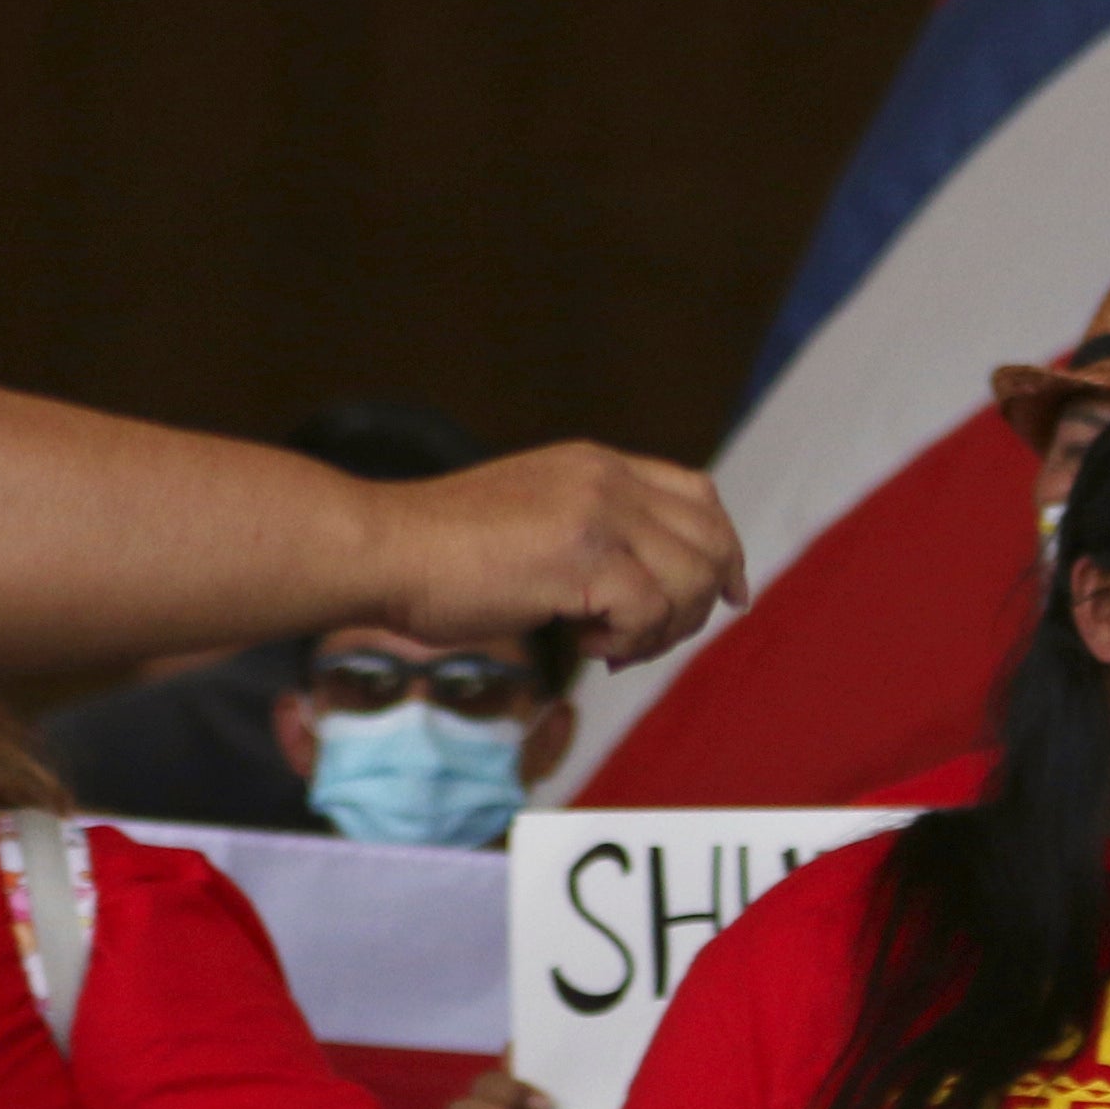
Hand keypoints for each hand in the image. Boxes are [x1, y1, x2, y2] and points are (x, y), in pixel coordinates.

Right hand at [383, 442, 745, 671]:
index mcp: (597, 464)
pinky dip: (629, 642)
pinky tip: (584, 644)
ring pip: (691, 581)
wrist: (381, 549)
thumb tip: (653, 588)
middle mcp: (607, 478)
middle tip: (646, 639)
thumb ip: (595, 532)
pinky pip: (651, 612)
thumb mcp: (536, 519)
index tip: (728, 595)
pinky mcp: (584, 556)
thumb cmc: (442, 552)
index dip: (725, 549)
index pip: (700, 495)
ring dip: (661, 631)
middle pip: (711, 542)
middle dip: (698, 604)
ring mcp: (598, 513)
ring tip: (607, 644)